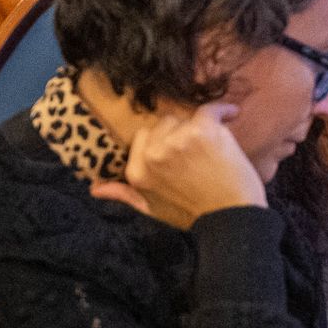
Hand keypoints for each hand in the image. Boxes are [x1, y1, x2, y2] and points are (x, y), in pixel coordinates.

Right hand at [89, 102, 265, 228]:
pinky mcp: (202, 130)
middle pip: (164, 124)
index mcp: (138, 172)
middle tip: (198, 150)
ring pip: (185, 118)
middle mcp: (153, 154)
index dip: (162, 140)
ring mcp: (177, 140)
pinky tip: (232, 115)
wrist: (232, 217)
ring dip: (199, 128)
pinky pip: (210, 110)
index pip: (143, 137)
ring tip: (212, 145)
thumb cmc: (194, 215)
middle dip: (179, 133)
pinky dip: (223, 111)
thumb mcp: (152, 209)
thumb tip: (95, 189)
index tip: (178, 147)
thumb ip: (125, 195)